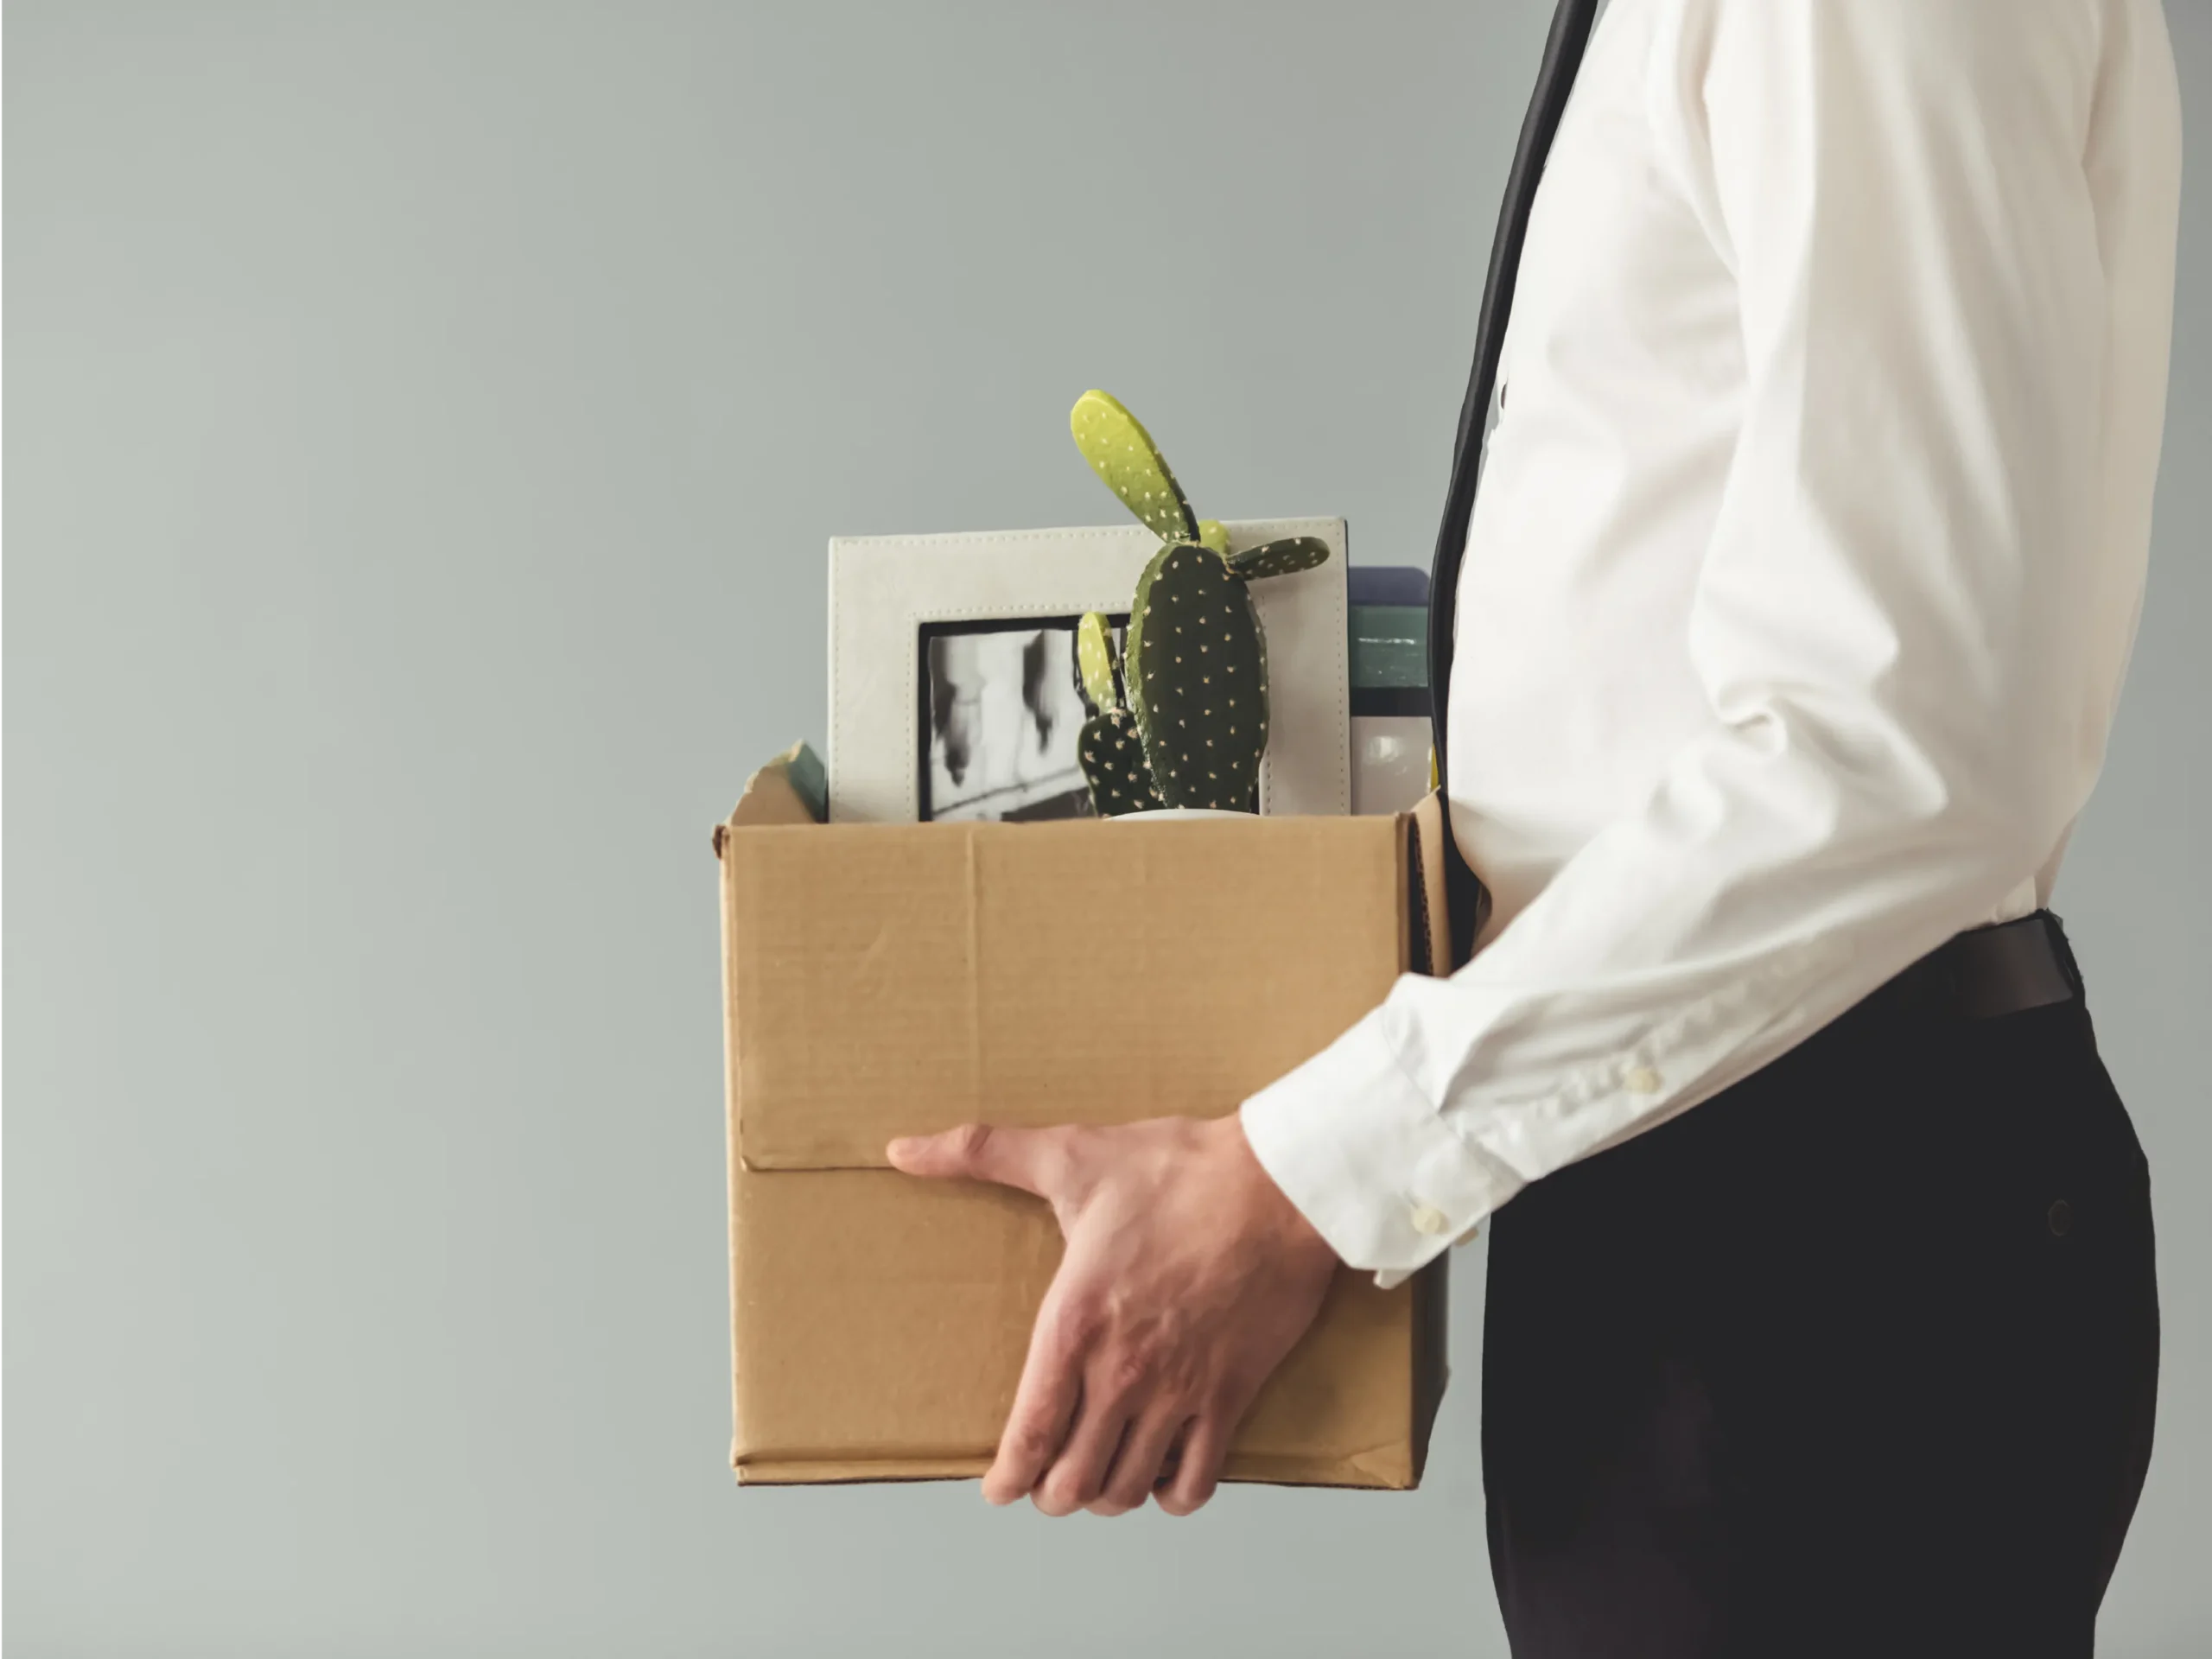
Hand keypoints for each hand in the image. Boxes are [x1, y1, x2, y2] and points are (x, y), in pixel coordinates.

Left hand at [885, 1114, 1339, 1516]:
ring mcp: (1178, 1390)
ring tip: (1098, 1477)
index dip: (1007, 1477)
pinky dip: (1173, 1494)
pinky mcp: (1230, 1395)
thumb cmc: (1178, 1169)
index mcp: (1073, 1323)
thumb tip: (901, 1149)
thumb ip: (980, 1152)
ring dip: (1106, 1496)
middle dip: (1051, 1492)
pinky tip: (1162, 1472)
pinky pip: (1196, 1481)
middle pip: (1072, 1481)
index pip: (1028, 1434)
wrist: (1278, 1183)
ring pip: (1127, 1489)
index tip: (998, 1489)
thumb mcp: (1070, 1156)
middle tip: (1047, 1480)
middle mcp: (1121, 1371)